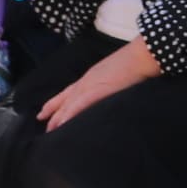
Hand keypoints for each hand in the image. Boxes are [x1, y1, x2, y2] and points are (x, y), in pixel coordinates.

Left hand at [36, 38, 159, 128]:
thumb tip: (106, 93)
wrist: (142, 55)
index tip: (44, 112)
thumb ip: (108, 84)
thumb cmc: (135, 63)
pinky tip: (60, 124)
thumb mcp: (116, 74)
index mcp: (91, 77)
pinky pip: (79, 105)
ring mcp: (90, 85)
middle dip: (53, 114)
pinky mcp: (97, 91)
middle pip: (64, 100)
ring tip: (49, 132)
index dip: (55, 103)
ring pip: (68, 104)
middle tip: (44, 128)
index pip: (68, 92)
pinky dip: (68, 115)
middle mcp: (86, 81)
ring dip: (58, 119)